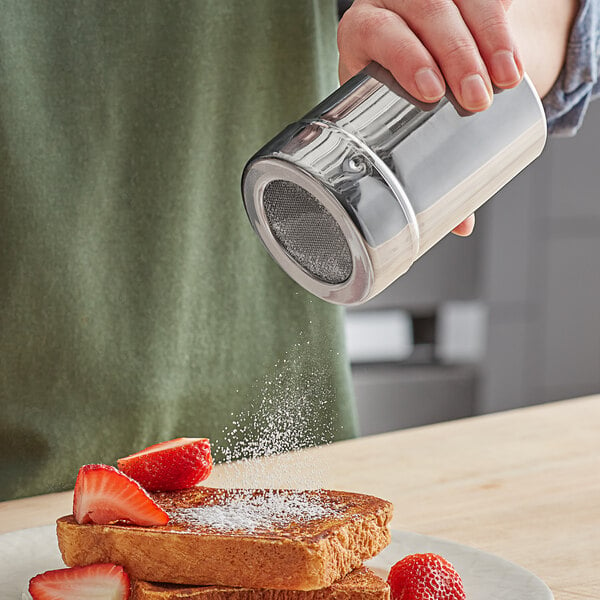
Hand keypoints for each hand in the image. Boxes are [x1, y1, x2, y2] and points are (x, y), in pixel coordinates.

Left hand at [338, 0, 523, 235]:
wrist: (407, 47)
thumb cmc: (392, 92)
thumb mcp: (391, 118)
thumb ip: (418, 160)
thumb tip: (457, 223)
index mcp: (362, 35)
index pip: (380, 32)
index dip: (406, 55)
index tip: (431, 91)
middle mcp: (390, 4)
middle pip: (425, 12)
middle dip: (457, 54)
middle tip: (477, 97)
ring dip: (488, 35)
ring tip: (507, 77)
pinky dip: (502, 19)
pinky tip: (513, 51)